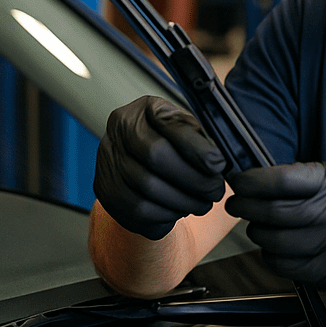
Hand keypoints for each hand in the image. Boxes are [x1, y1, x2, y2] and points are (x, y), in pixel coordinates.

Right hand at [94, 96, 225, 239]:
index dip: (196, 147)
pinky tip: (181, 209)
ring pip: (147, 190)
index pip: (168, 124)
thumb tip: (219, 162)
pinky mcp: (106, 192)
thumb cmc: (171, 142)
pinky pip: (138, 212)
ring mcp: (107, 163)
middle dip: (194, 179)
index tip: (219, 164)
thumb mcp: (187, 129)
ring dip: (184, 201)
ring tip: (203, 202)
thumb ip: (201, 138)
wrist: (141, 161)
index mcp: (141, 110)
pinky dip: (167, 215)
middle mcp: (116, 133)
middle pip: (156, 156)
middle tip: (215, 190)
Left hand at [225, 163, 325, 322]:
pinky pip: (288, 268)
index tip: (239, 181)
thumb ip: (309, 181)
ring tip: (257, 227)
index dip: (252, 181)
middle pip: (274, 213)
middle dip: (246, 207)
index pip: (283, 179)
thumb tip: (259, 181)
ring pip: (276, 243)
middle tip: (235, 204)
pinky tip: (275, 250)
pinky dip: (272, 258)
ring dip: (257, 234)